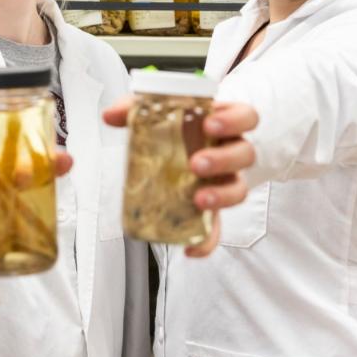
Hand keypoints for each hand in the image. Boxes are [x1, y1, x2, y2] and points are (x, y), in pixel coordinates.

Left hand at [103, 95, 257, 257]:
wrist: (186, 150)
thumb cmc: (179, 127)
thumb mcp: (158, 112)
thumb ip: (135, 109)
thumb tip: (110, 115)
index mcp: (223, 124)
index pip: (245, 117)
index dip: (234, 120)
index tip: (210, 124)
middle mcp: (231, 152)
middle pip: (244, 154)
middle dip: (223, 160)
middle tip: (196, 163)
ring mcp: (225, 181)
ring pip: (238, 190)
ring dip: (220, 196)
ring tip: (198, 199)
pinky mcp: (214, 210)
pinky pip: (217, 228)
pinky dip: (207, 241)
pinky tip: (191, 247)